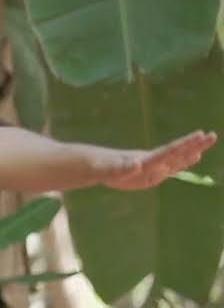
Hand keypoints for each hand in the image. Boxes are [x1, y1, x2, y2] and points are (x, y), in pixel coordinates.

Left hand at [95, 130, 216, 190]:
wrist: (97, 165)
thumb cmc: (101, 167)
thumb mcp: (109, 170)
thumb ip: (122, 168)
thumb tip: (136, 163)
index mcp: (145, 161)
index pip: (168, 152)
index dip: (184, 146)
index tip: (199, 135)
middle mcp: (151, 162)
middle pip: (175, 153)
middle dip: (193, 145)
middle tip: (211, 135)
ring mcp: (151, 166)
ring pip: (175, 159)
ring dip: (190, 152)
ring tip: (206, 142)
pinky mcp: (149, 172)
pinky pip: (169, 167)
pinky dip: (182, 162)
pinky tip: (194, 157)